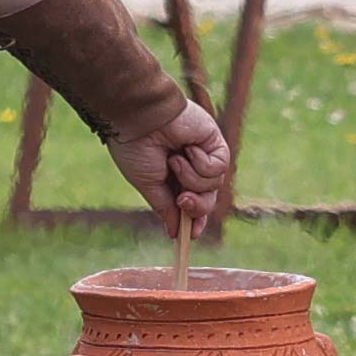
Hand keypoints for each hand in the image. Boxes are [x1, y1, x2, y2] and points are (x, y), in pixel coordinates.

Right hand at [105, 98, 231, 239]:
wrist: (139, 119)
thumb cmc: (136, 148)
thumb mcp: (148, 185)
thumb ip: (165, 207)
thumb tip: (173, 232)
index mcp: (172, 177)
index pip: (191, 204)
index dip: (193, 221)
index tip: (190, 236)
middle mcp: (190, 167)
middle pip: (207, 200)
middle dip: (196, 207)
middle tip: (182, 199)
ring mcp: (204, 155)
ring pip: (213, 186)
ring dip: (191, 177)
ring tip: (175, 160)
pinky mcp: (215, 142)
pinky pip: (219, 167)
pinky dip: (200, 163)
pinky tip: (188, 148)